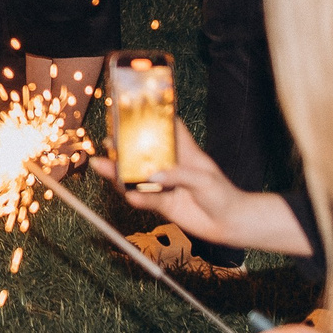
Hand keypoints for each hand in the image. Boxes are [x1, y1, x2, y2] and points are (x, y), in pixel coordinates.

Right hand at [86, 122, 313, 254]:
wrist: (230, 224)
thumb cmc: (224, 195)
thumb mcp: (204, 179)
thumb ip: (179, 176)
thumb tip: (153, 176)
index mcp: (184, 152)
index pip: (168, 129)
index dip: (153, 118)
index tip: (134, 108)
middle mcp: (171, 167)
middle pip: (143, 153)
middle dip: (124, 148)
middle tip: (106, 142)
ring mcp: (165, 185)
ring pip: (137, 177)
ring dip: (119, 173)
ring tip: (102, 167)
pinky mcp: (163, 204)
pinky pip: (145, 199)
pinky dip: (136, 197)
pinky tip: (129, 195)